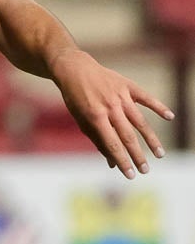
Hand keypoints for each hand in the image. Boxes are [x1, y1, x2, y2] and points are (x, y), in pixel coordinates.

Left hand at [50, 50, 171, 178]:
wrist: (74, 69)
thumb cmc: (76, 98)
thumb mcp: (80, 119)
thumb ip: (97, 140)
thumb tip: (112, 163)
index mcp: (95, 116)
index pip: (112, 144)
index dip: (122, 160)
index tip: (131, 175)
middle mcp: (109, 106)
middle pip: (128, 135)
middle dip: (138, 155)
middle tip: (146, 170)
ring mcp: (120, 95)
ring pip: (140, 121)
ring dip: (151, 139)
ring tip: (160, 154)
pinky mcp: (128, 85)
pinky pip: (146, 98)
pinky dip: (158, 106)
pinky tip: (169, 117)